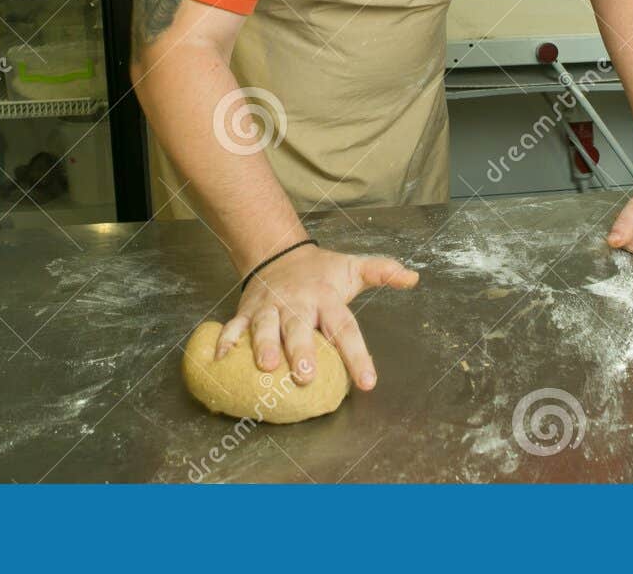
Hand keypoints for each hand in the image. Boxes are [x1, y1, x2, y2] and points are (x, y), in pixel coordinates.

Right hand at [216, 244, 418, 390]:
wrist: (279, 251)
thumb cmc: (321, 272)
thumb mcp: (353, 269)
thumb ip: (382, 272)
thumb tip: (413, 277)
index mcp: (327, 299)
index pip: (346, 328)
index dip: (357, 355)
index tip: (367, 382)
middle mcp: (298, 304)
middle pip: (301, 329)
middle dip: (303, 352)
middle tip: (307, 375)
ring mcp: (270, 308)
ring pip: (266, 327)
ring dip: (264, 346)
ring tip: (268, 367)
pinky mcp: (247, 311)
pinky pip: (234, 326)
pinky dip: (226, 340)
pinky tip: (220, 358)